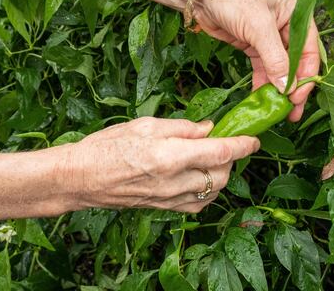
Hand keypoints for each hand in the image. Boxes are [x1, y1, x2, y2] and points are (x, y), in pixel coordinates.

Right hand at [56, 117, 258, 212]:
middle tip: (226, 144)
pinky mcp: (163, 208)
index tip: (253, 139)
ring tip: (213, 160)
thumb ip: (182, 128)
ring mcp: (169, 199)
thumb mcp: (144, 125)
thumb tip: (209, 129)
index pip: (220, 152)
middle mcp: (173, 181)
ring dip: (221, 176)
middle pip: (222, 175)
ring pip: (213, 192)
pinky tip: (200, 178)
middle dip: (232, 159)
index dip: (242, 145)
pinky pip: (197, 205)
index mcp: (169, 155)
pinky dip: (207, 191)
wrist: (80, 178)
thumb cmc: (107, 146)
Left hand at [196, 0, 319, 121]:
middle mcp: (288, 25)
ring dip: (278, 89)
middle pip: (297, 62)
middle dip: (294, 87)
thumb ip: (275, 58)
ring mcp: (270, 37)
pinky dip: (262, 83)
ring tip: (278, 112)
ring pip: (280, 68)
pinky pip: (263, 68)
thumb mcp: (258, 27)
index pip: (309, 50)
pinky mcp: (253, 45)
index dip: (306, 76)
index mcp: (297, 13)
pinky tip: (261, 99)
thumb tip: (287, 86)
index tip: (298, 98)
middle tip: (293, 113)